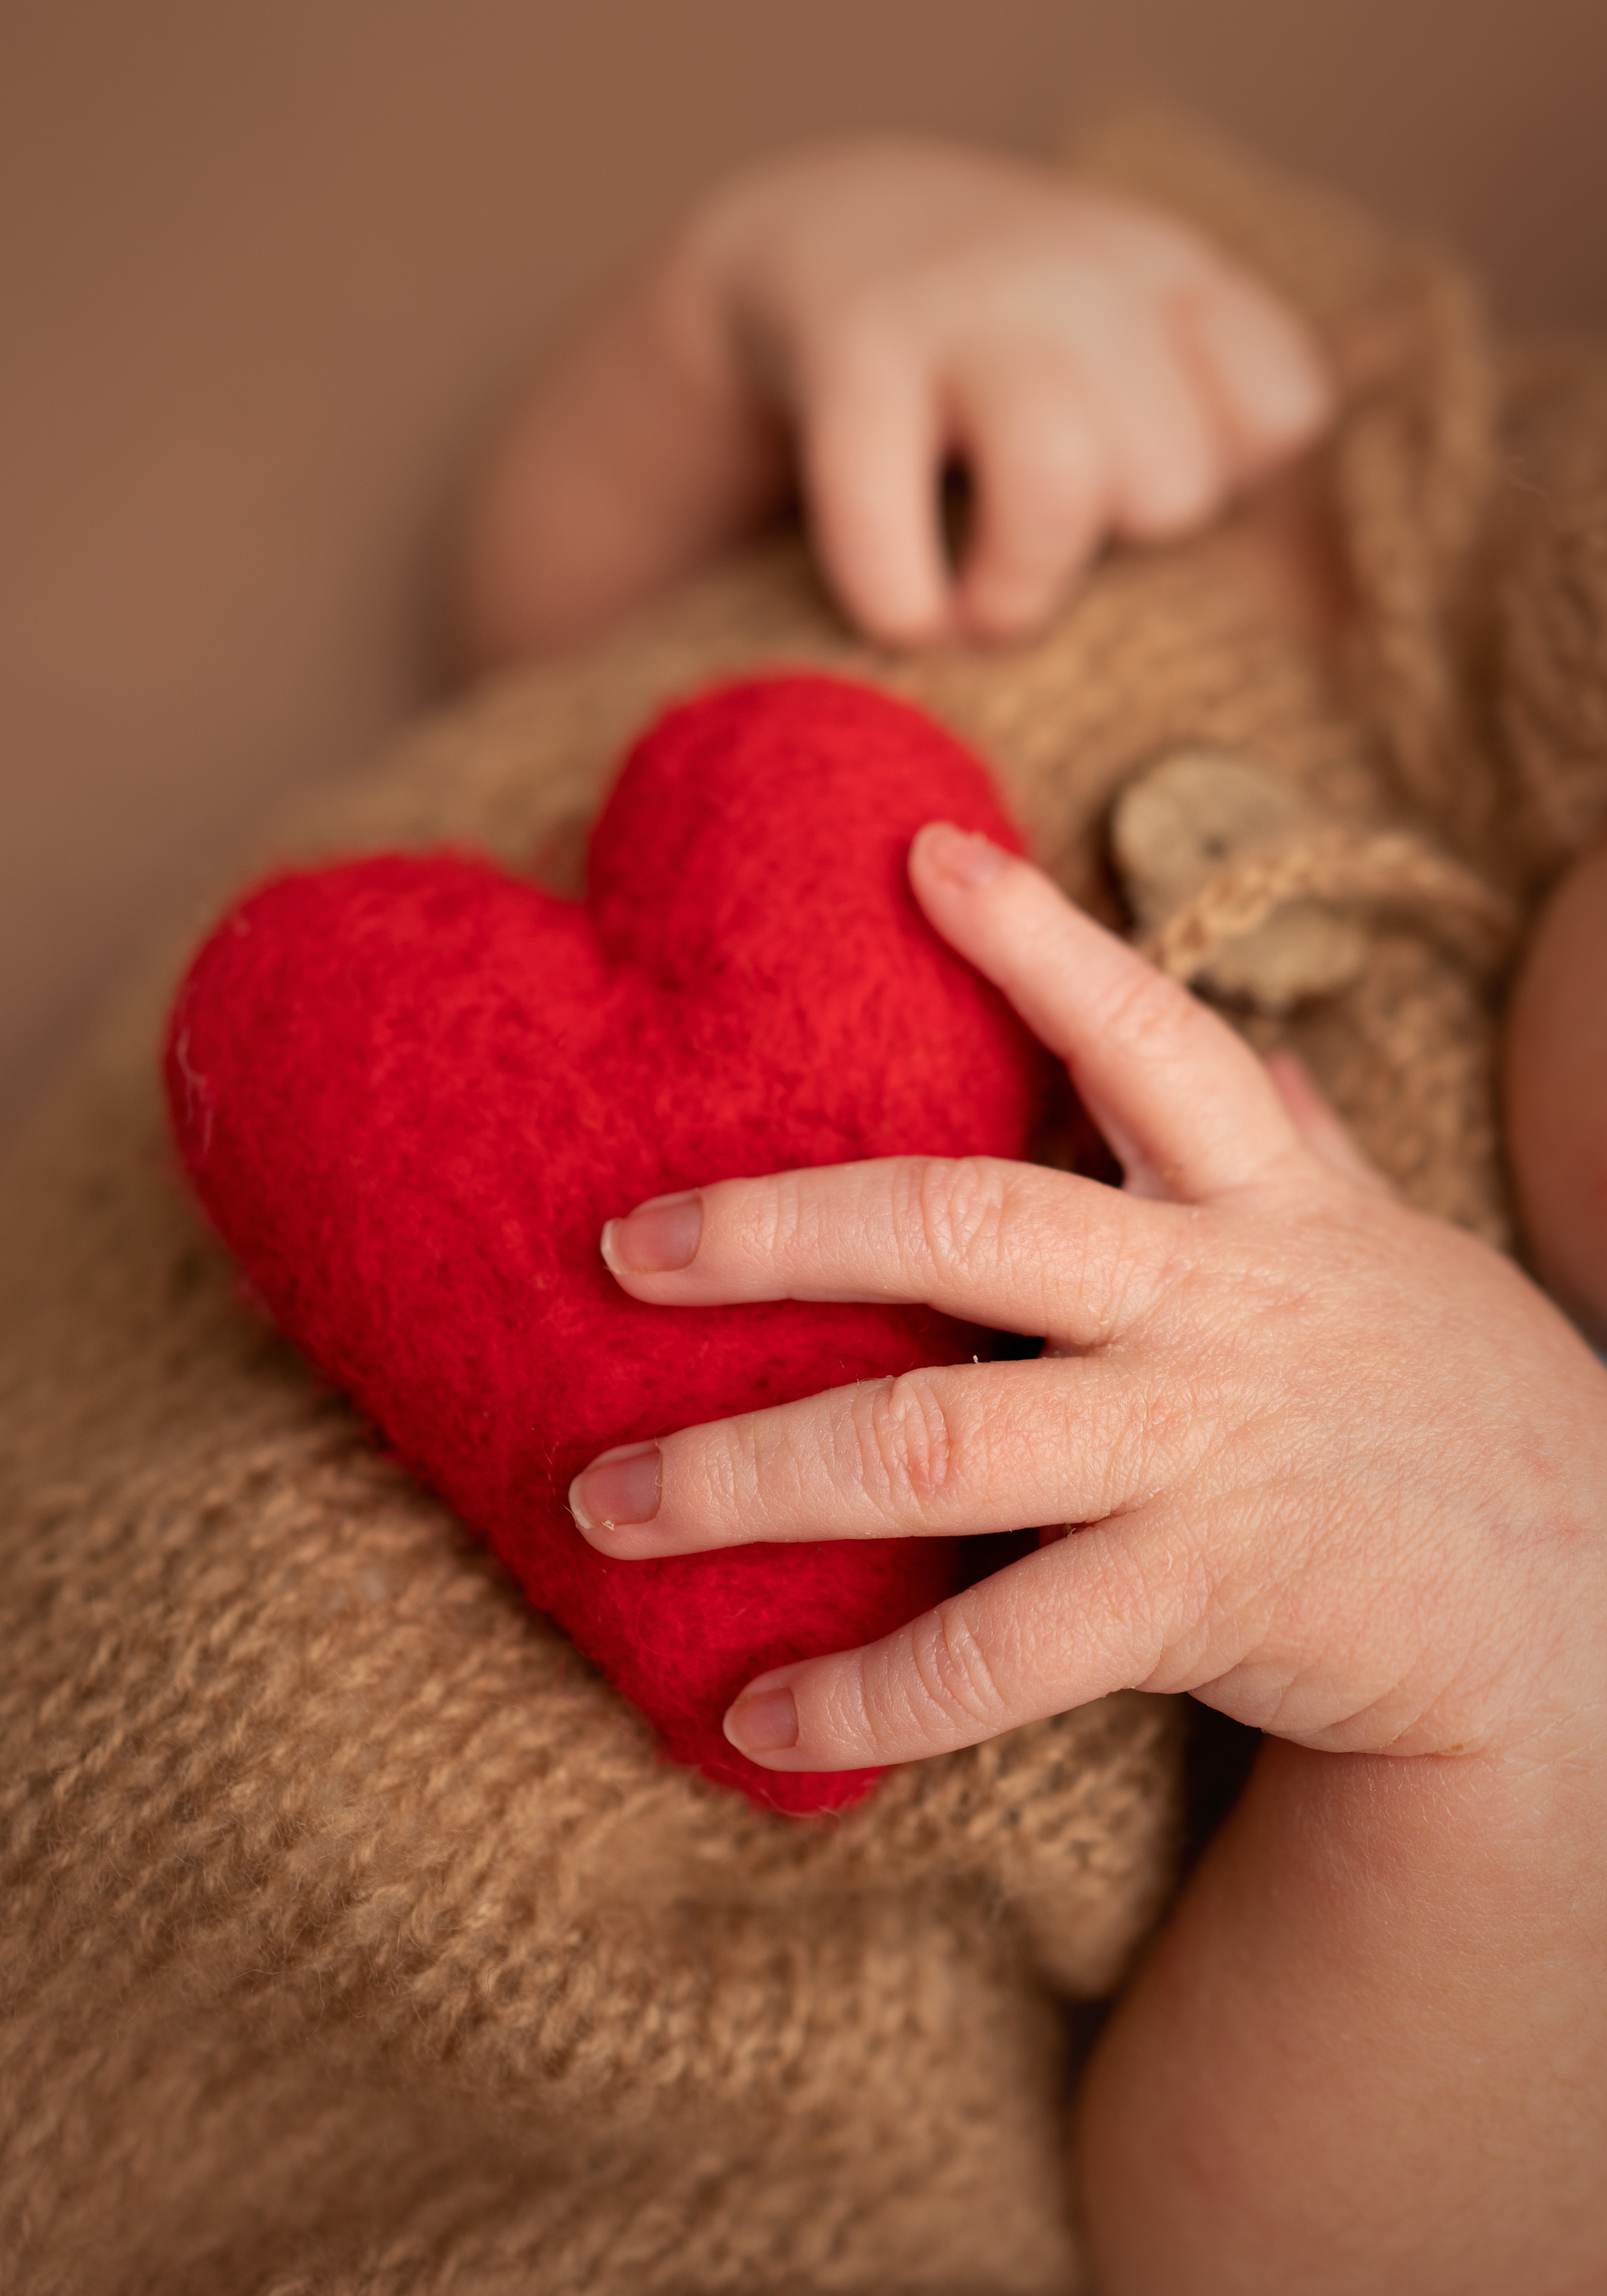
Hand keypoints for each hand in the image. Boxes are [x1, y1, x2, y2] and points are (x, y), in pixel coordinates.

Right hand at [458, 138, 1330, 664]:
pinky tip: (901, 608)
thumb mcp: (1129, 341)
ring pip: (1060, 487)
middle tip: (1042, 537)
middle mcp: (1081, 275)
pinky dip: (899, 602)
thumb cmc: (1004, 351)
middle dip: (1110, 548)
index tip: (1139, 478)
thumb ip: (1214, 424)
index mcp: (1172, 277)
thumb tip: (1307, 592)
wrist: (818, 228)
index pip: (1283, 415)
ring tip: (982, 608)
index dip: (1223, 484)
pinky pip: (887, 524)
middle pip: (1174, 483)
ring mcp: (964, 305)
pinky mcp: (851, 354)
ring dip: (1019, 589)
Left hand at [571, 822, 1606, 1783]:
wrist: (1582, 1613)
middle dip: (780, 1231)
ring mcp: (1208, 1451)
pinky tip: (752, 1716)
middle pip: (971, 1228)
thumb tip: (1260, 1043)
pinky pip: (1003, 1650)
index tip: (920, 855)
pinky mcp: (1209, 1599)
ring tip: (604, 1503)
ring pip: (942, 1443)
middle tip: (622, 1248)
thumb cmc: (1445, 1404)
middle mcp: (1220, 1305)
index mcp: (1261, 1205)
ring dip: (752, 1475)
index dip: (1040, 942)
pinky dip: (866, 1689)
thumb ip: (1296, 1145)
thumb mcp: (1383, 1246)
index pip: (1152, 1037)